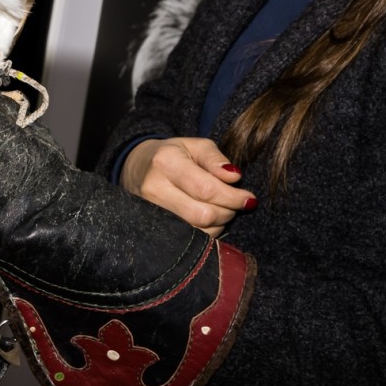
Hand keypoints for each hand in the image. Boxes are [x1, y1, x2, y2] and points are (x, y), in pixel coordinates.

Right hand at [119, 137, 254, 236]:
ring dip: (219, 223)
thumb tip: (235, 178)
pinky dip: (207, 231)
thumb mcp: (194, 146)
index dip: (233, 197)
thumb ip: (216, 159)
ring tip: (222, 207)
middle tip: (236, 203)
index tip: (249, 199)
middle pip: (203, 214)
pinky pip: (190, 239)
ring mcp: (151, 212)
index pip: (206, 189)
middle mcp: (154, 189)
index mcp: (166, 162)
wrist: (136, 168)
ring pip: (198, 231)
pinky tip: (209, 218)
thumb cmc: (173, 154)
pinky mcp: (154, 228)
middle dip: (228, 211)